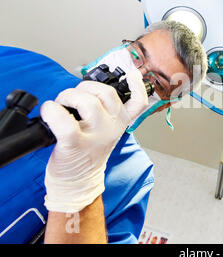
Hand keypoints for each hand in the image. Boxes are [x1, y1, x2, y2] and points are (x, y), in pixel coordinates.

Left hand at [40, 69, 147, 212]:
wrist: (78, 182)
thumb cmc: (87, 153)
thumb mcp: (106, 132)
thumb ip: (105, 111)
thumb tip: (88, 89)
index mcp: (121, 123)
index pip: (138, 102)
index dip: (137, 85)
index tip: (132, 74)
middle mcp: (111, 128)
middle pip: (106, 93)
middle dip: (84, 87)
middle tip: (73, 97)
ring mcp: (94, 136)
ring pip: (87, 103)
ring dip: (68, 96)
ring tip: (60, 105)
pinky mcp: (74, 144)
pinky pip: (64, 121)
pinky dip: (52, 111)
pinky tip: (49, 111)